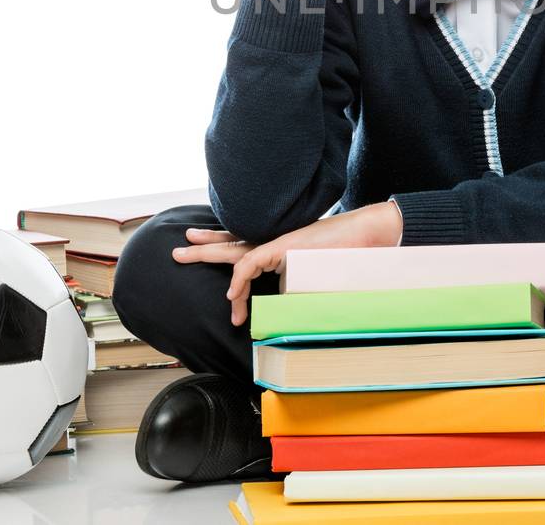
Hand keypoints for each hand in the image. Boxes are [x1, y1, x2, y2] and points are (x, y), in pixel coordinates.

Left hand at [171, 201, 402, 325]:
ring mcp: (277, 242)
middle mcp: (272, 243)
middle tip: (178, 249)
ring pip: (233, 249)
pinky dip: (239, 279)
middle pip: (230, 244)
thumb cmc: (344, 258)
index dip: (228, 262)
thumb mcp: (310, 279)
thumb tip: (281, 309)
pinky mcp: (283, 246)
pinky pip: (252, 263)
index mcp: (277, 249)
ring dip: (207, 253)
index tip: (230, 305)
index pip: (243, 252)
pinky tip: (231, 294)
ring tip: (183, 254)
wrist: (367, 236)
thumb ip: (290, 288)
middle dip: (202, 247)